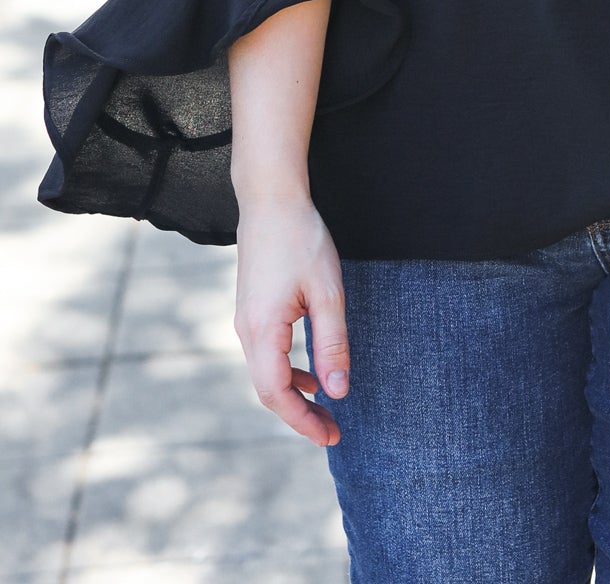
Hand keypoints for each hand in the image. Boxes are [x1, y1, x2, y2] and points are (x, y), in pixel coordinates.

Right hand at [233, 197, 348, 445]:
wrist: (271, 200)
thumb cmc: (302, 240)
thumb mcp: (327, 292)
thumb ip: (332, 343)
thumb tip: (337, 391)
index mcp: (262, 331)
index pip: (277, 393)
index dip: (302, 420)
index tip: (330, 436)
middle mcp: (246, 331)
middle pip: (268, 389)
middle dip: (300, 414)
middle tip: (332, 430)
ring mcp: (245, 320)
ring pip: (266, 372)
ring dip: (294, 393)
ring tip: (325, 407)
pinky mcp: (252, 309)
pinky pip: (267, 353)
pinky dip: (288, 370)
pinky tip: (311, 372)